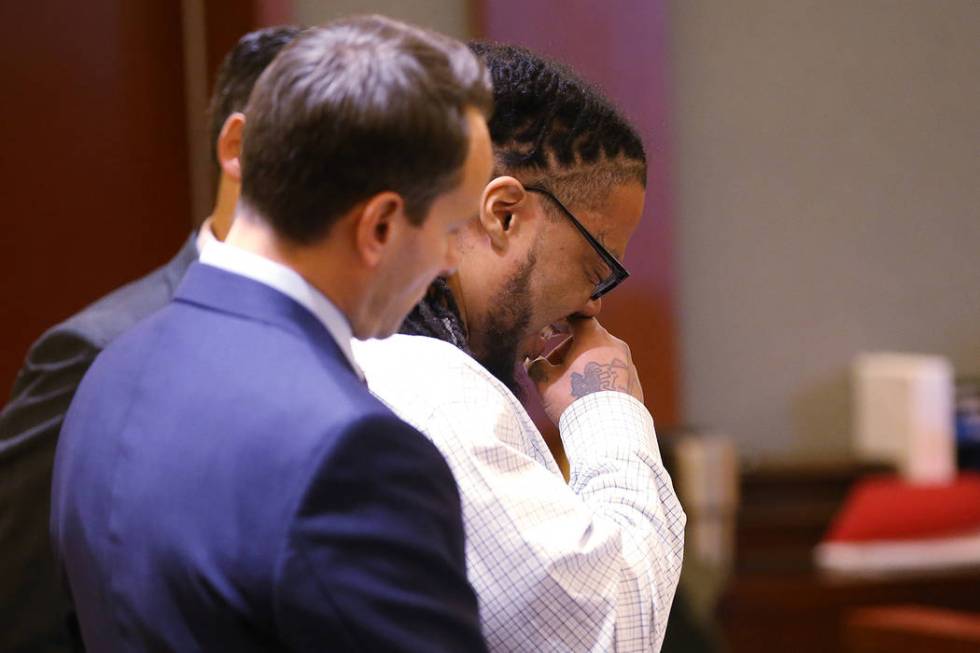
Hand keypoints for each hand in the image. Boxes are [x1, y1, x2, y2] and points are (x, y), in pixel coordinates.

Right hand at [525, 317, 642, 424]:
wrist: (608, 432)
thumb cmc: (574, 402)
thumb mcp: (545, 382)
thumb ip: (537, 366)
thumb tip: (534, 363)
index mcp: (593, 337)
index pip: (576, 318)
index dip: (561, 322)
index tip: (551, 330)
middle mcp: (614, 345)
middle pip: (588, 339)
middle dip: (569, 350)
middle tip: (554, 368)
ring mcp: (627, 364)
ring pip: (601, 357)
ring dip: (584, 366)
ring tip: (571, 387)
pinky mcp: (634, 383)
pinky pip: (612, 374)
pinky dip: (600, 379)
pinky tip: (589, 398)